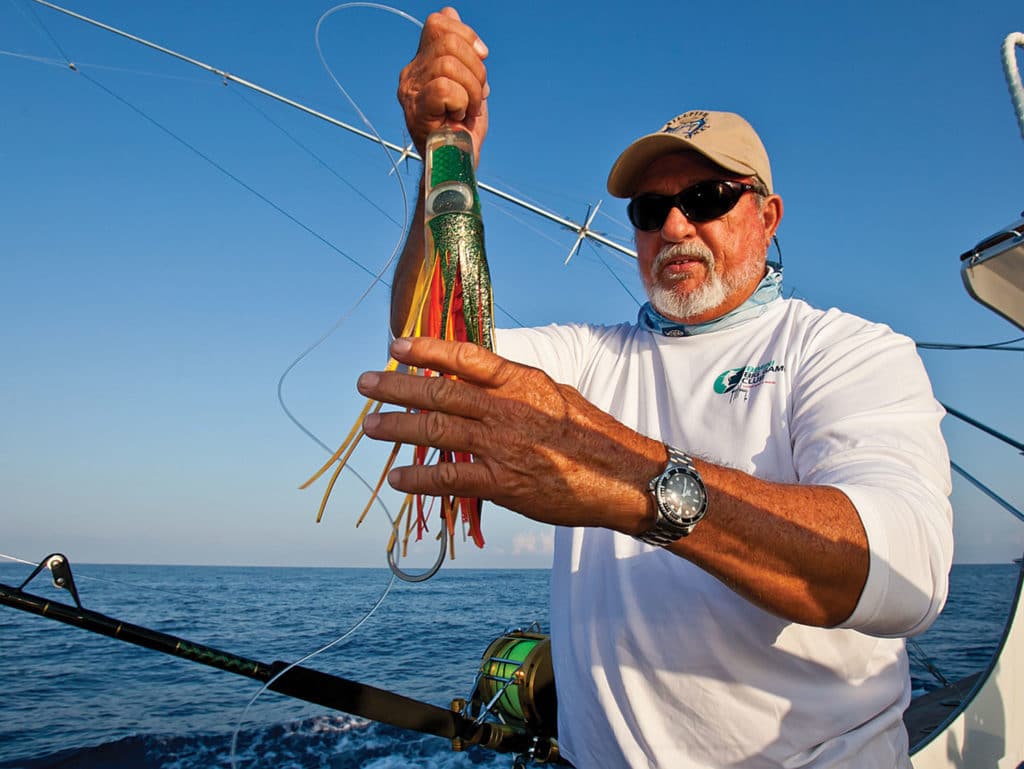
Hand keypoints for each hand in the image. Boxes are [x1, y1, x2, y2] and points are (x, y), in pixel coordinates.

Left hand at [358, 337, 665, 531]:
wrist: (623, 477)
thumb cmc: (592, 433)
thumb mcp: (555, 393)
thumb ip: (515, 385)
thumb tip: (478, 376)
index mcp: (521, 381)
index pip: (464, 357)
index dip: (426, 349)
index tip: (396, 345)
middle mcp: (506, 409)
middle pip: (438, 393)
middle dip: (396, 387)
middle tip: (365, 385)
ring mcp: (501, 446)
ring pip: (435, 432)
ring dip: (396, 428)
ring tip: (370, 427)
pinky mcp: (502, 484)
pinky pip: (448, 478)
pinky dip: (418, 478)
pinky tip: (397, 477)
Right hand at [397, 7, 489, 162]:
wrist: (458, 165)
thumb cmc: (462, 130)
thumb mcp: (468, 82)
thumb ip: (460, 51)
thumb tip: (450, 11)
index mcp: (422, 63)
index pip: (438, 22)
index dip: (467, 34)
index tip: (482, 58)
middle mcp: (410, 73)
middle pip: (448, 41)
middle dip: (476, 68)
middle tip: (477, 95)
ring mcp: (410, 92)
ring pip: (449, 65)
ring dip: (472, 90)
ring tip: (469, 110)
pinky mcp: (416, 110)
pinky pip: (445, 89)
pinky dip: (462, 103)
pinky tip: (458, 117)